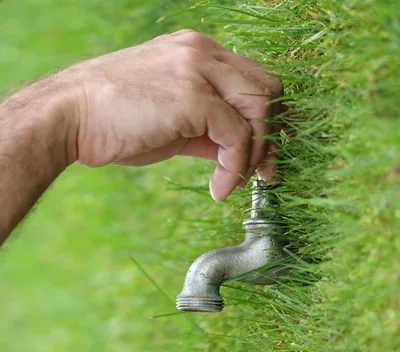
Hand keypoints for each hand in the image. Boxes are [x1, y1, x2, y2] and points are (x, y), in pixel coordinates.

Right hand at [62, 30, 283, 200]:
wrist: (69, 116)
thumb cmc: (113, 121)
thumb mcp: (171, 122)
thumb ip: (207, 130)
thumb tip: (236, 154)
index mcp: (197, 52)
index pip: (253, 80)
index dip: (266, 120)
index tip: (264, 155)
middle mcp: (203, 53)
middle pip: (267, 88)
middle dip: (272, 134)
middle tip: (264, 172)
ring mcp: (198, 70)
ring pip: (260, 109)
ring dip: (256, 154)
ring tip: (234, 183)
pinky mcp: (192, 97)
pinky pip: (237, 135)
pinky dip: (235, 168)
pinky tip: (219, 189)